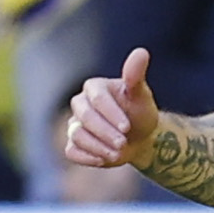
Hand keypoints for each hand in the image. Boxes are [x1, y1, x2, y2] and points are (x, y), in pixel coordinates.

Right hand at [64, 48, 159, 171]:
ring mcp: (75, 124)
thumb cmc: (140, 112)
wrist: (141, 138)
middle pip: (85, 117)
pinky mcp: (74, 143)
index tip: (127, 127)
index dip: (111, 113)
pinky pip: (72, 151)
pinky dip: (88, 157)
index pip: (97, 99)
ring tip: (119, 153)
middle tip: (123, 143)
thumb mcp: (141, 95)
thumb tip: (141, 52)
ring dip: (98, 147)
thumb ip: (136, 76)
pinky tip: (105, 160)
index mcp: (95, 87)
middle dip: (105, 132)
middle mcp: (81, 104)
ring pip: (77, 135)